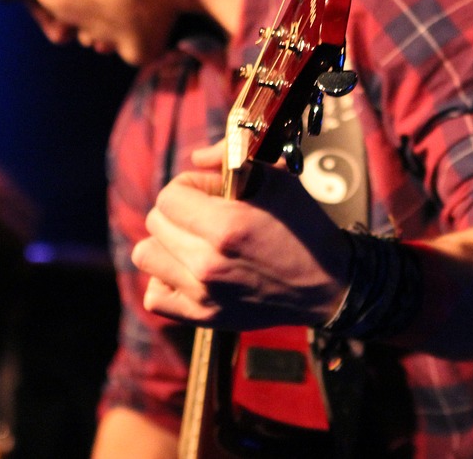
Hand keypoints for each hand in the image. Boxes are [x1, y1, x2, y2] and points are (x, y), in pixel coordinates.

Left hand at [130, 159, 350, 329]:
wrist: (326, 283)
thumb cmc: (302, 225)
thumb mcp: (275, 177)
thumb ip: (229, 156)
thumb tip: (195, 157)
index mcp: (225, 227)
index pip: (169, 196)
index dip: (189, 186)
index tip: (212, 191)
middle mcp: (206, 263)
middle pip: (155, 223)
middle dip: (178, 211)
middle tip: (208, 214)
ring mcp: (202, 294)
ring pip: (146, 255)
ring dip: (166, 243)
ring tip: (194, 241)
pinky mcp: (203, 316)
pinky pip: (154, 296)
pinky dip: (165, 280)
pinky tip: (188, 270)